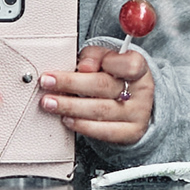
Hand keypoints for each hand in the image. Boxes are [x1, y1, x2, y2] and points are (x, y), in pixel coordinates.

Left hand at [40, 44, 156, 147]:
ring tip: (49, 102)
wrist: (132, 105)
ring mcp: (138, 114)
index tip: (80, 65)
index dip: (104, 63)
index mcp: (138, 68)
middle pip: (104, 86)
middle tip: (47, 82)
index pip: (128, 64)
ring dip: (70, 106)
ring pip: (100, 110)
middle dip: (71, 84)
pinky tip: (67, 119)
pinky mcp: (130, 133)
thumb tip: (84, 66)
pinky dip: (82, 125)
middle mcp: (141, 91)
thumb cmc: (114, 77)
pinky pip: (103, 131)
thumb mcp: (107, 59)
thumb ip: (95, 56)